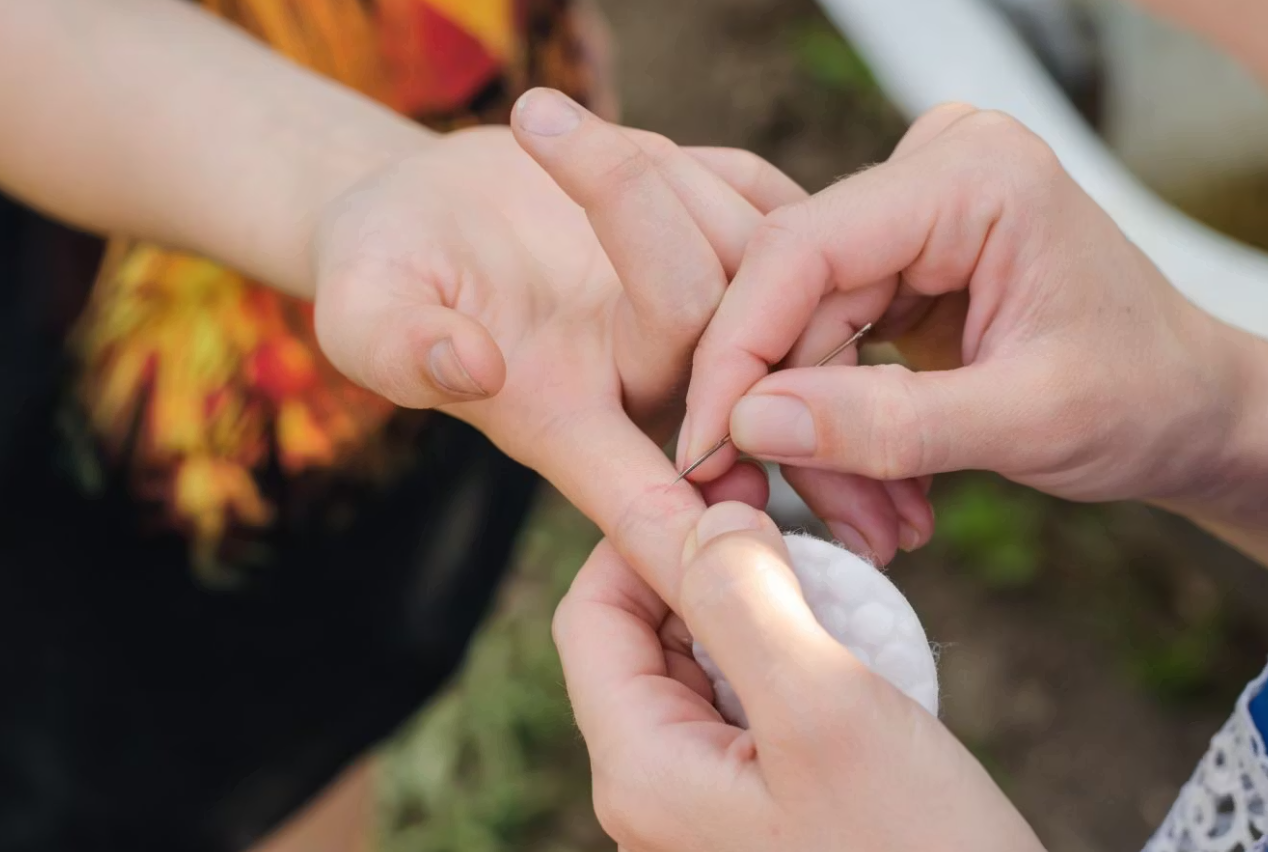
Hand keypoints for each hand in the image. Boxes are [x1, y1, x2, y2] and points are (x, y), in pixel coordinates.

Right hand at [312, 88, 801, 601]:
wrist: (436, 208)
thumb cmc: (388, 274)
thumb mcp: (362, 309)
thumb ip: (397, 347)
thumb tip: (469, 366)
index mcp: (568, 424)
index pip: (642, 502)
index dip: (687, 541)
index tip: (730, 552)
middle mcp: (652, 387)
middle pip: (712, 317)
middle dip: (628, 197)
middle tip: (534, 123)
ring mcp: (704, 322)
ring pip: (753, 247)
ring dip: (654, 163)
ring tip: (553, 137)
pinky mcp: (733, 253)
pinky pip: (768, 198)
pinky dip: (700, 157)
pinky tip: (625, 152)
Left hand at [553, 500, 1045, 851]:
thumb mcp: (826, 709)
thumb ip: (744, 599)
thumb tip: (705, 517)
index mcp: (642, 770)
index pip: (591, 614)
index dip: (644, 536)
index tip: (723, 489)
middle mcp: (656, 795)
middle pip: (644, 639)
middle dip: (709, 571)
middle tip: (788, 528)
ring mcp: (708, 812)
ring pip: (703, 670)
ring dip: (759, 613)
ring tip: (834, 591)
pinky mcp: (764, 817)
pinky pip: (751, 713)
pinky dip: (790, 662)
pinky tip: (854, 653)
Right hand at [678, 104, 1267, 562]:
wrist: (1189, 409)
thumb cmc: (1144, 397)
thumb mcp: (1024, 419)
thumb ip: (886, 424)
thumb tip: (749, 424)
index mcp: (972, 175)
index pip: (802, 250)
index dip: (736, 351)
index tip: (703, 445)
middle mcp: (929, 176)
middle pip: (792, 297)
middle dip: (788, 416)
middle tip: (802, 513)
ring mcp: (910, 217)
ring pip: (802, 333)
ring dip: (820, 439)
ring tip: (875, 523)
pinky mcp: (899, 264)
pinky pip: (828, 346)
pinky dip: (841, 426)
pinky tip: (879, 491)